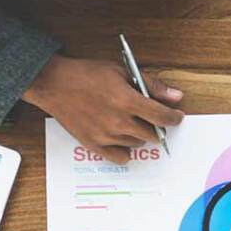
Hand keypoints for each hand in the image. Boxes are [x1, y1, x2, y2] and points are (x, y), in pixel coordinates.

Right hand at [23, 55, 183, 163]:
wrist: (54, 83)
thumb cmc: (87, 74)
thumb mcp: (121, 72)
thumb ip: (152, 85)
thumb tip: (177, 97)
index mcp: (126, 100)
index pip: (162, 117)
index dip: (174, 118)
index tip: (176, 117)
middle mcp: (118, 121)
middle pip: (152, 134)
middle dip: (156, 126)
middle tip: (148, 116)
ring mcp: (105, 136)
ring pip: (138, 144)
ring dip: (139, 135)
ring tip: (127, 121)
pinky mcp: (93, 145)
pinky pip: (121, 158)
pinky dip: (125, 150)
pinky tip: (121, 138)